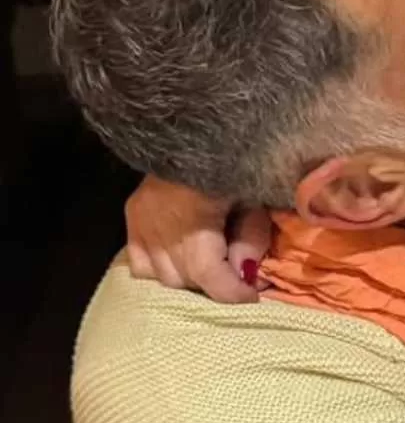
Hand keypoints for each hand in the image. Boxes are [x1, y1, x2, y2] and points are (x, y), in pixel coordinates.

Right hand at [124, 175, 271, 303]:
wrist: (195, 128)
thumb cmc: (235, 161)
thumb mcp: (255, 198)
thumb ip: (252, 237)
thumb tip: (246, 275)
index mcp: (192, 215)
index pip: (207, 272)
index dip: (231, 291)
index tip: (252, 294)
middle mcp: (158, 223)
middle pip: (183, 278)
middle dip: (213, 284)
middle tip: (236, 277)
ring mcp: (139, 221)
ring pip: (160, 276)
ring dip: (189, 278)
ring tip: (212, 267)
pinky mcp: (131, 217)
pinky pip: (139, 263)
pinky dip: (161, 269)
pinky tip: (180, 262)